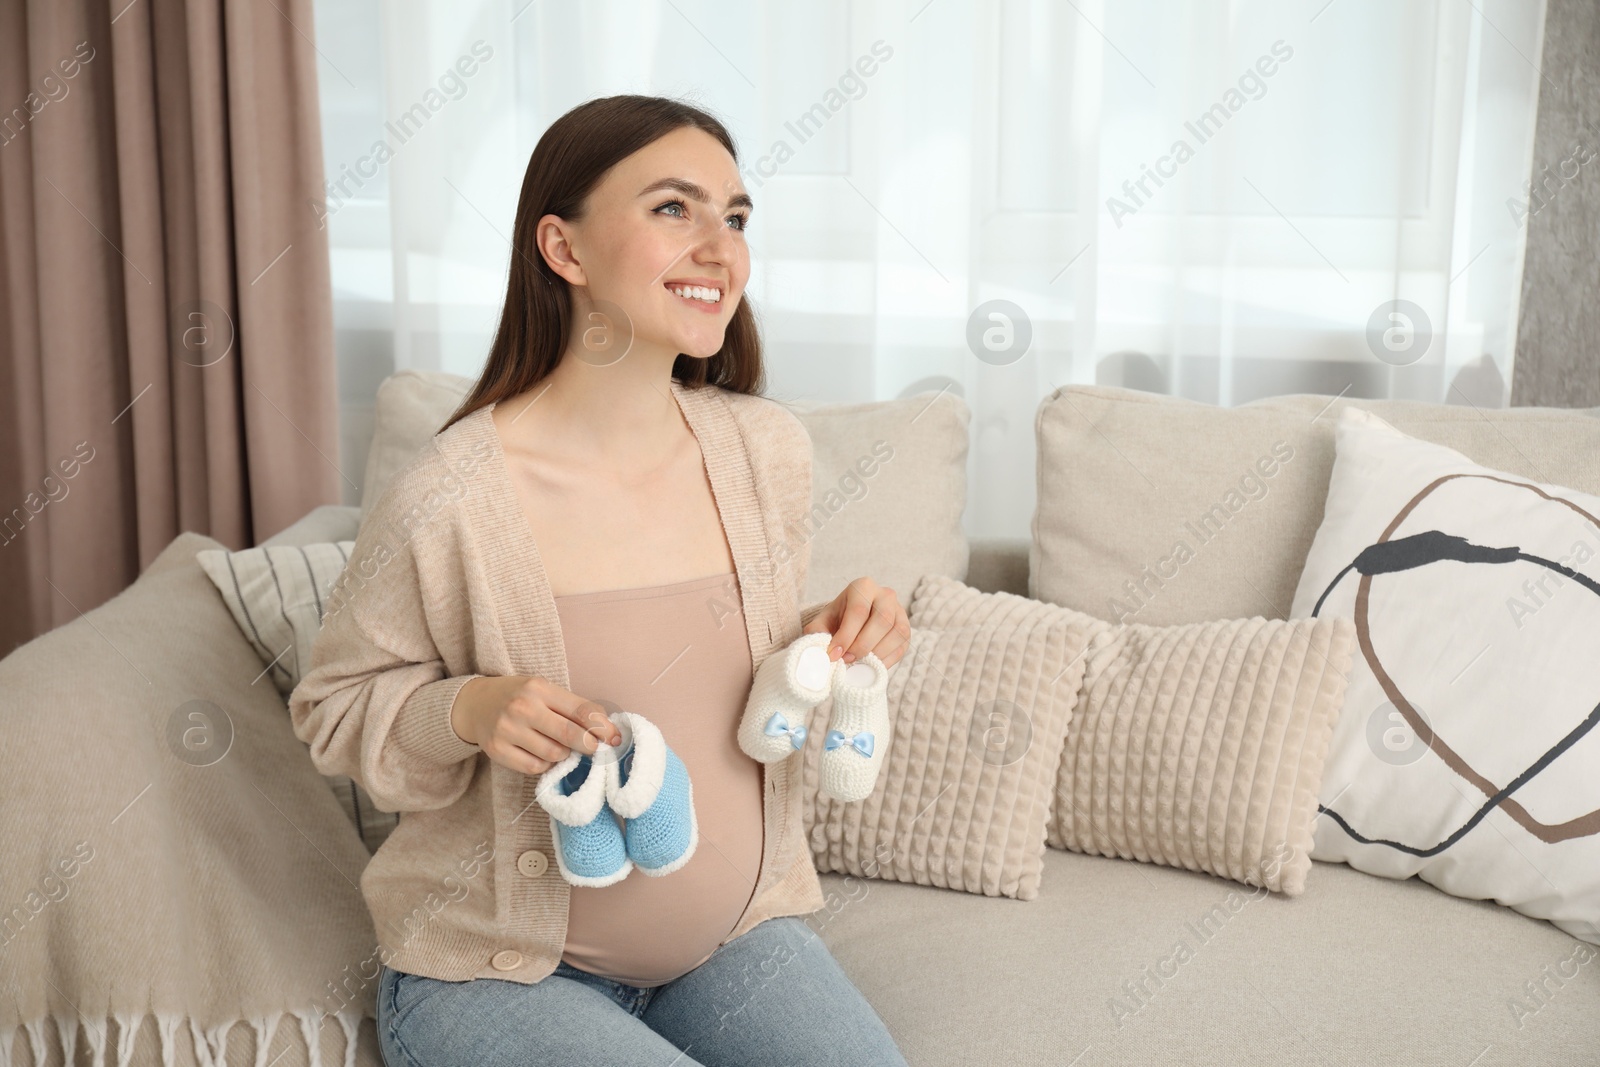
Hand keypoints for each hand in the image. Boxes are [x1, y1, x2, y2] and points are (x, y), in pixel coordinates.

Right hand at [449, 675, 622, 775]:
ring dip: (563, 754)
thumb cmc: (519, 697)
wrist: (474, 704)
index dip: (603, 727)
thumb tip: (606, 731)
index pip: (581, 710)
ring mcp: (508, 730)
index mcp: (539, 688)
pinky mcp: (497, 751)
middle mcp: (522, 708)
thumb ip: (572, 707)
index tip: (615, 738)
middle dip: (589, 746)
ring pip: (554, 754)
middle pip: (570, 735)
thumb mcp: (543, 690)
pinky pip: (535, 768)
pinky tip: (540, 753)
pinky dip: (544, 764)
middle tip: (595, 750)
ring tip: (558, 745)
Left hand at [802, 577, 910, 669]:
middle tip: (847, 660)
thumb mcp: (823, 621)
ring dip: (877, 653)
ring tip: (859, 664)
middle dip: (863, 645)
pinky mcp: (907, 629)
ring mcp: (900, 611)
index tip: (834, 654)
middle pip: (882, 620)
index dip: (846, 635)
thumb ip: (817, 632)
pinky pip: (902, 646)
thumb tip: (818, 651)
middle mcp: (885, 595)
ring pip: (897, 632)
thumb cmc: (838, 620)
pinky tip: (871, 666)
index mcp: (863, 586)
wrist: (853, 621)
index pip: (858, 610)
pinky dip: (887, 660)